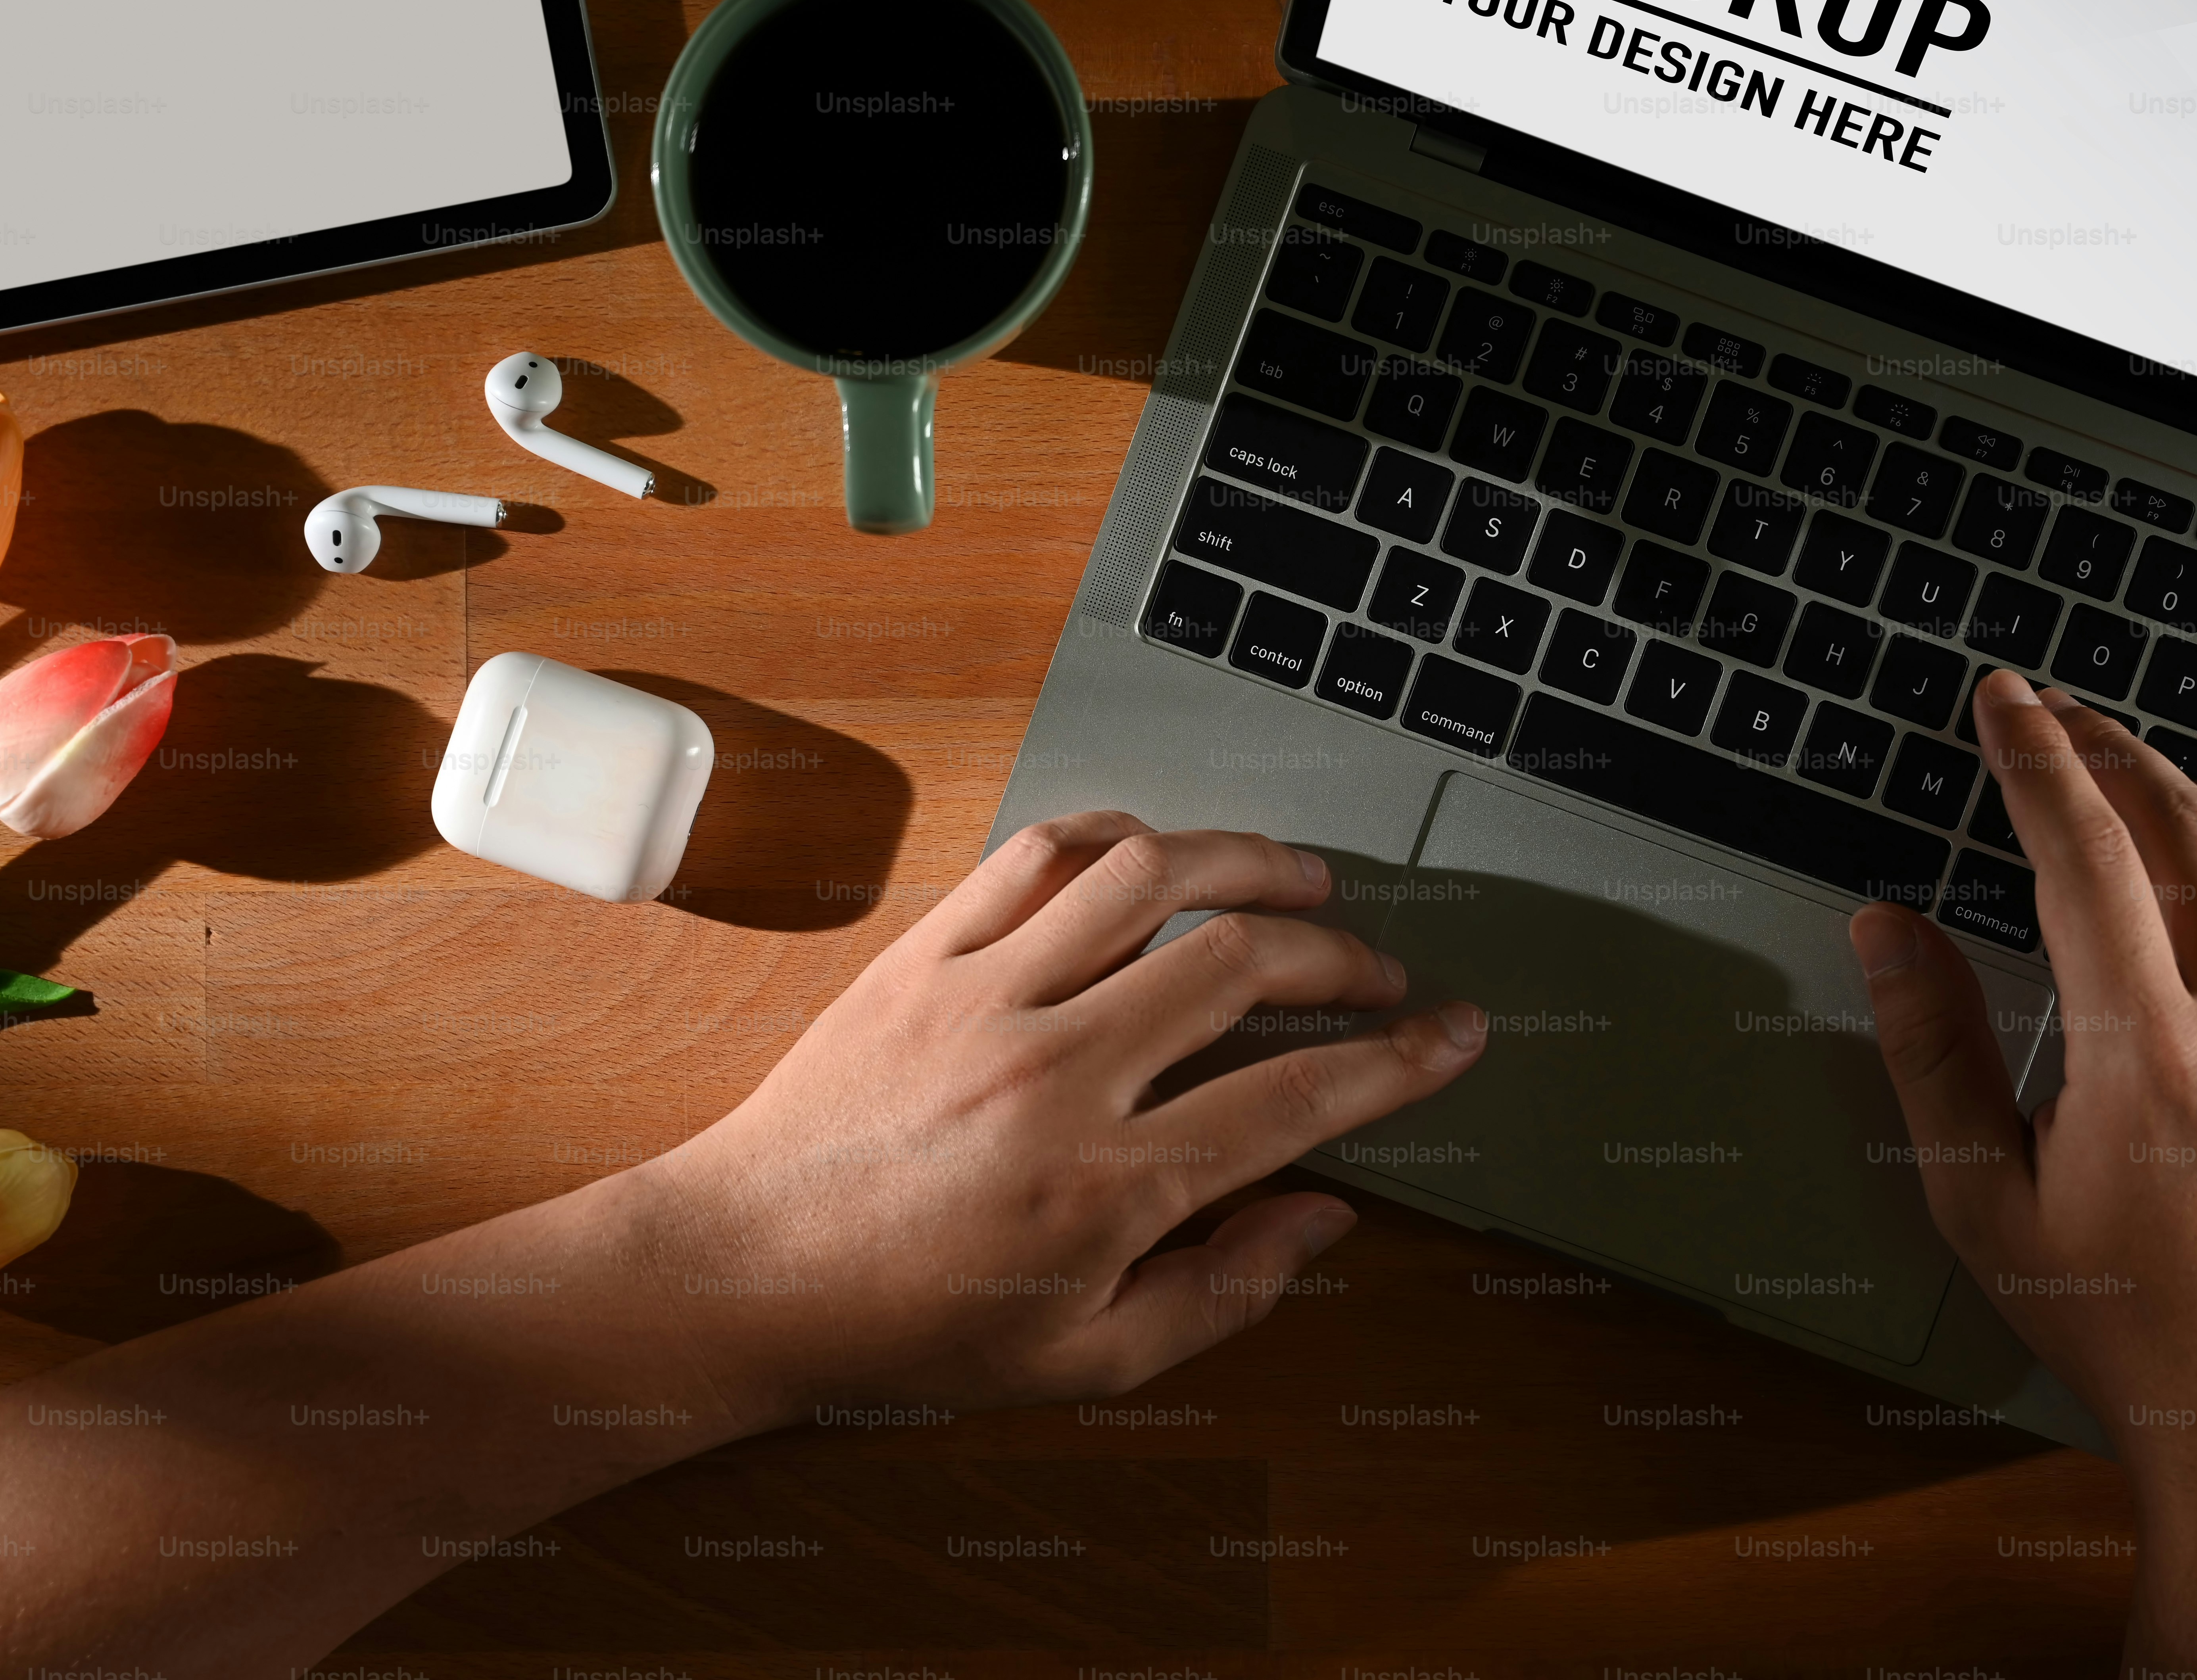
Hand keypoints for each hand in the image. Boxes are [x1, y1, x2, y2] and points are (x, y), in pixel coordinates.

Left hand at [656, 811, 1487, 1418]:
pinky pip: (1037, 855)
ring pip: (1147, 877)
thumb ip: (1220, 1294)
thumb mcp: (1083, 1359)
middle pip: (1238, 965)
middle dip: (1338, 956)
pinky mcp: (925, 955)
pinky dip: (1116, 836)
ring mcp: (985, 998)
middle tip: (1375, 971)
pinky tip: (1161, 853)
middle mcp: (1056, 1073)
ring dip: (1245, 861)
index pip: (1293, 1099)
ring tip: (1300, 877)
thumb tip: (1324, 1219)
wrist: (745, 1272)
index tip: (1451, 1035)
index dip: (1394, 1062)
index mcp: (1105, 1186)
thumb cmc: (912, 1328)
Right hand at [1850, 671, 2196, 1675]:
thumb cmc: (2124, 1329)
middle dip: (2113, 749)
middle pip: (2189, 822)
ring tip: (2180, 790)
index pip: (2082, 849)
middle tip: (2063, 723)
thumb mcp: (1985, 1204)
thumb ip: (1932, 1052)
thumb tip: (1885, 926)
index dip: (2035, 755)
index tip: (2006, 700)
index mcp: (2148, 1058)